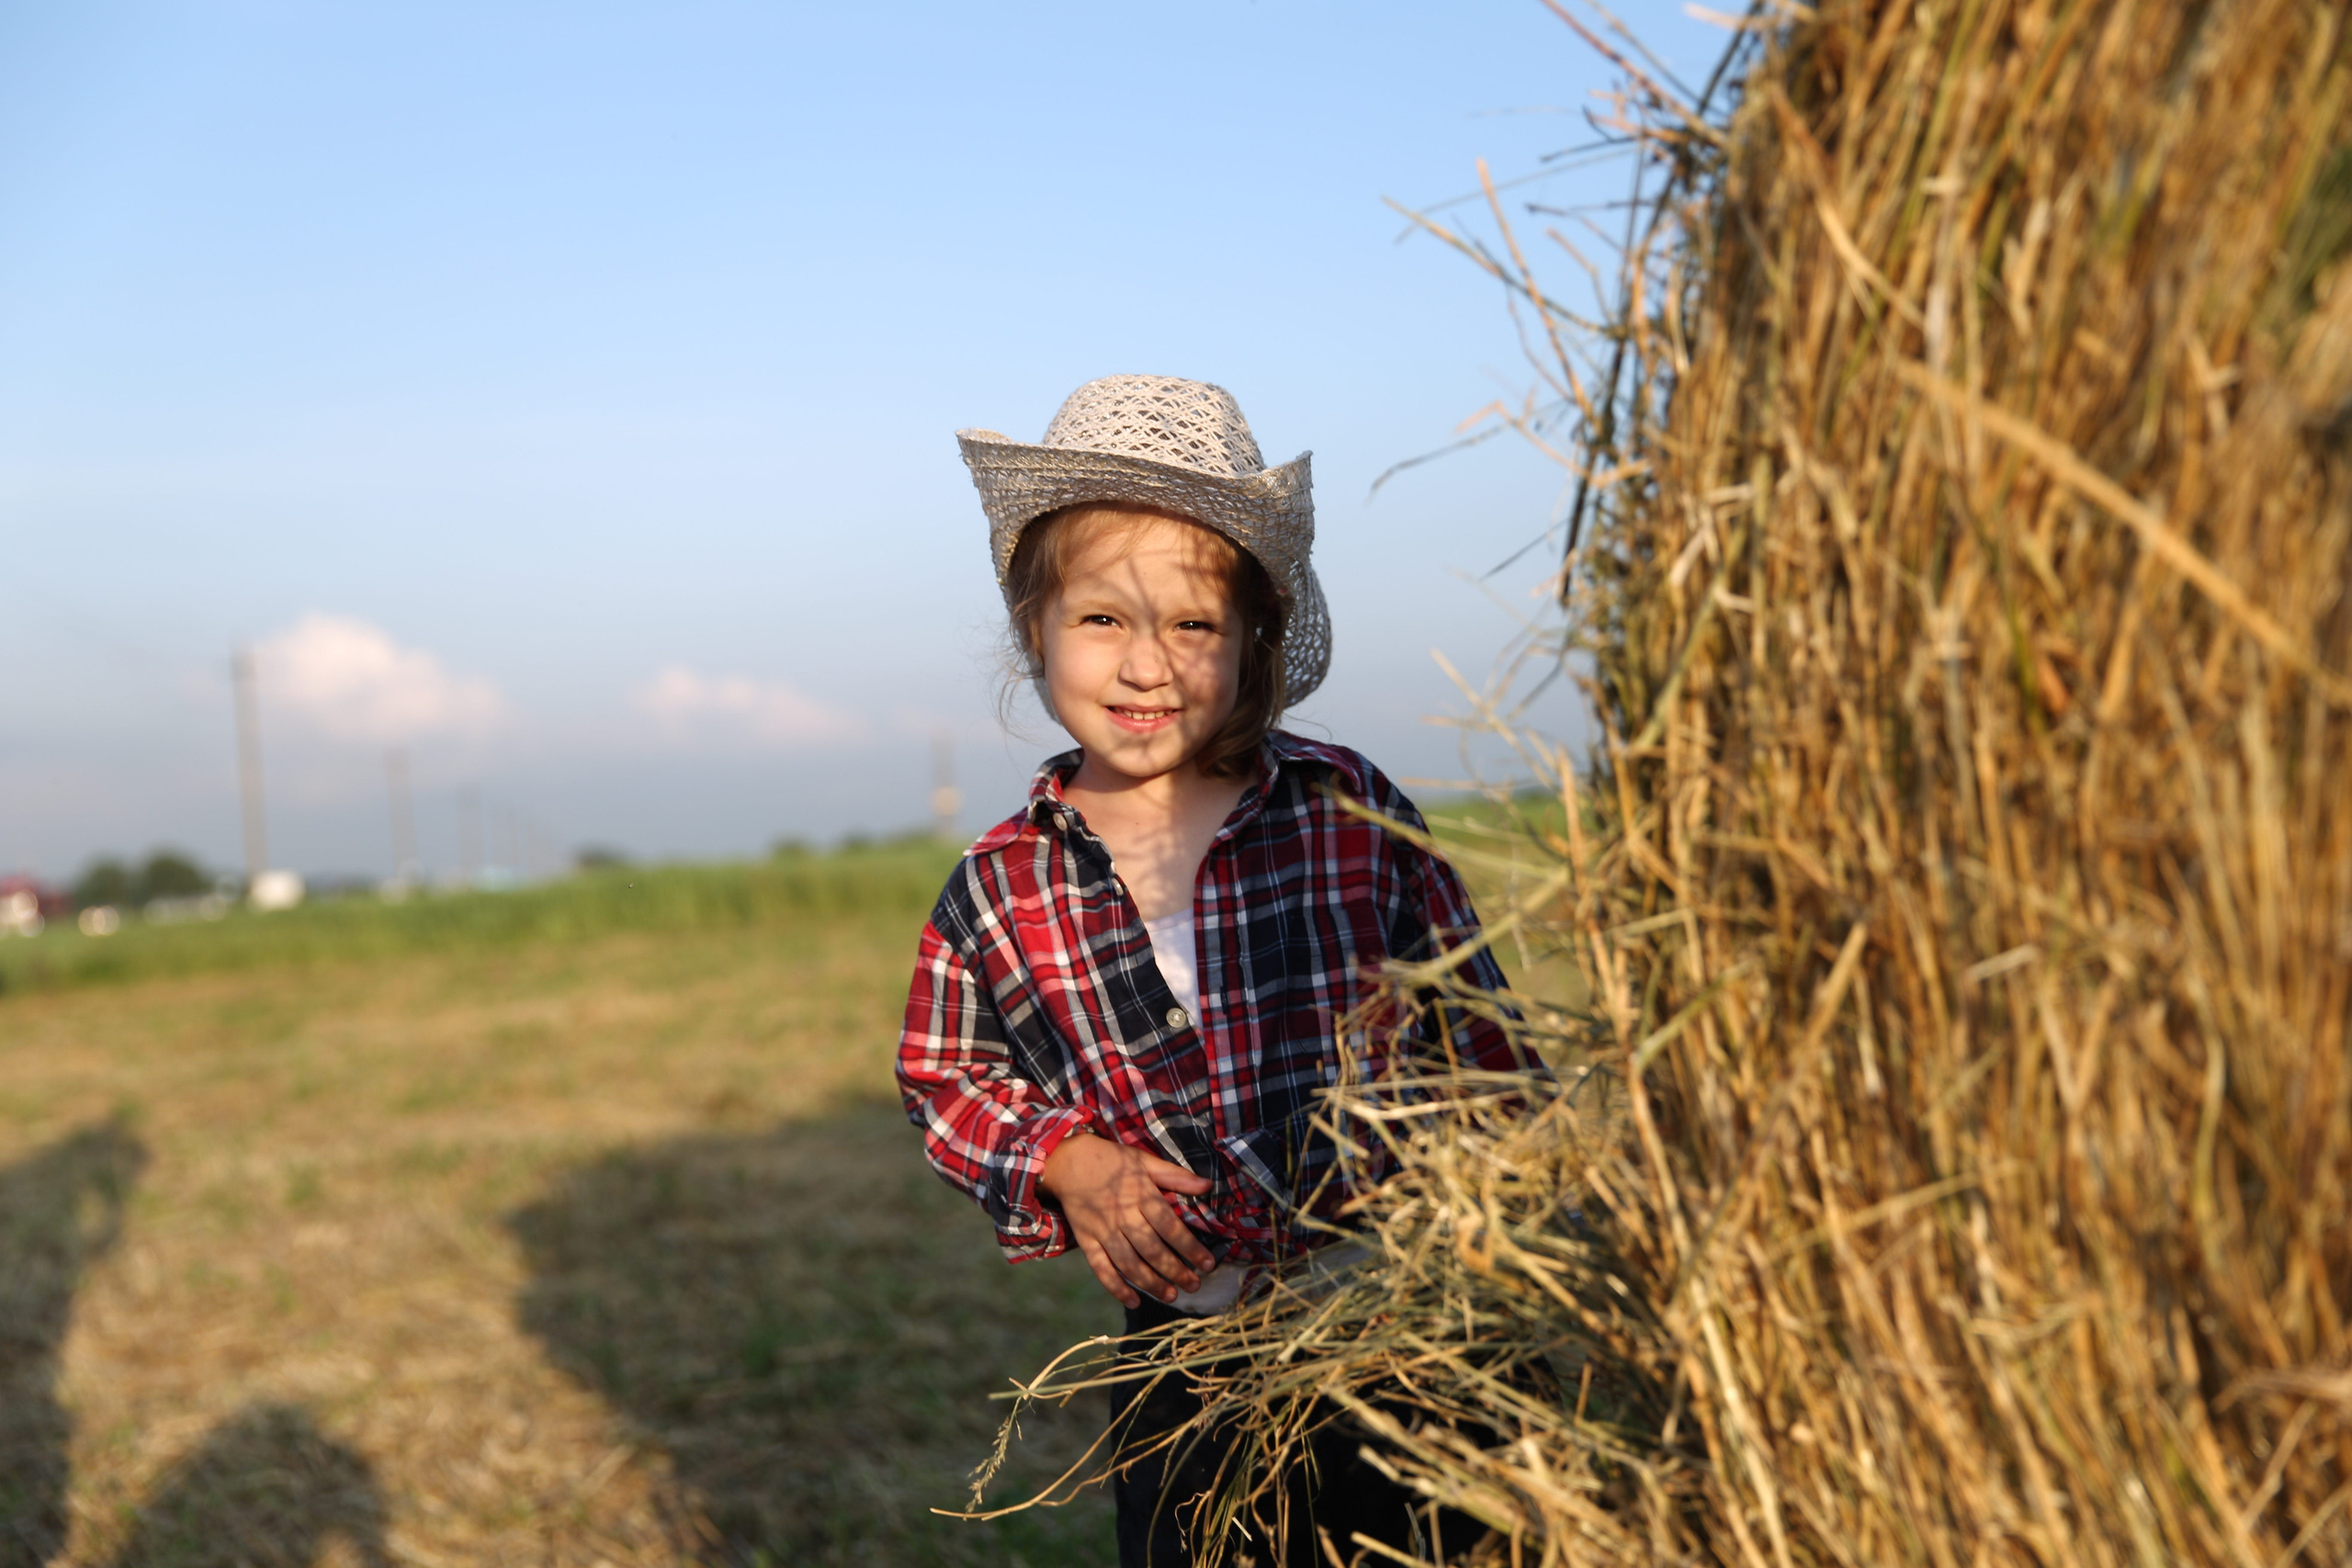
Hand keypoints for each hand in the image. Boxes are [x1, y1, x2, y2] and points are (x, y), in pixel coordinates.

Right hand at [1039, 1132, 1217, 1307]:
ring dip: (1151, 1283)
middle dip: (1175, 1271)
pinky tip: (1133, 1301)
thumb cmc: (1111, 1160)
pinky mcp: (1086, 1240)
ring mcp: (1103, 1230)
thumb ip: (1175, 1176)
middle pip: (1152, 1250)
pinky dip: (1115, 1287)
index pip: (1170, 1227)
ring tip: (1171, 1296)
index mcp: (1141, 1195)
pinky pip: (1100, 1268)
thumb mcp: (1144, 1161)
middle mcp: (1123, 1216)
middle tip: (1194, 1286)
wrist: (1067, 1161)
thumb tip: (1207, 1186)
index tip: (1208, 1264)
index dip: (1190, 1248)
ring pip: (1129, 1264)